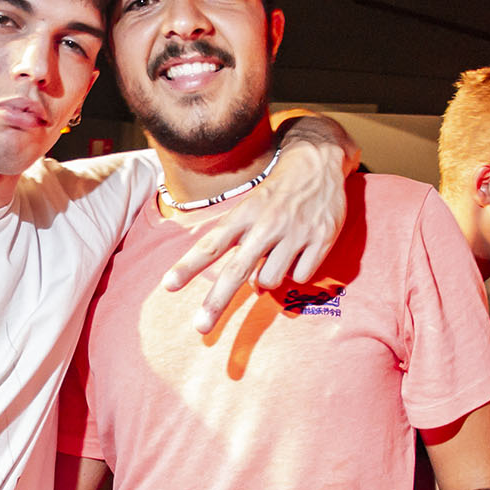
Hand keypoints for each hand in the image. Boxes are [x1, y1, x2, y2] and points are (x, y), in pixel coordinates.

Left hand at [163, 128, 348, 333]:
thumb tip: (236, 282)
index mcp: (244, 214)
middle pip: (236, 270)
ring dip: (267, 280)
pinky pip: (301, 275)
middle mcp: (267, 225)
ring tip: (273, 260)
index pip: (210, 245)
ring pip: (270, 280)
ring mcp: (295, 233)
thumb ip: (237, 241)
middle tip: (200, 327)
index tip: (168, 285)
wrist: (317, 162)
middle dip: (217, 302)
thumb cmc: (275, 192)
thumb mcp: (249, 207)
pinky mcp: (321, 239)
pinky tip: (299, 254)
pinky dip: (297, 272)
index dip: (188, 266)